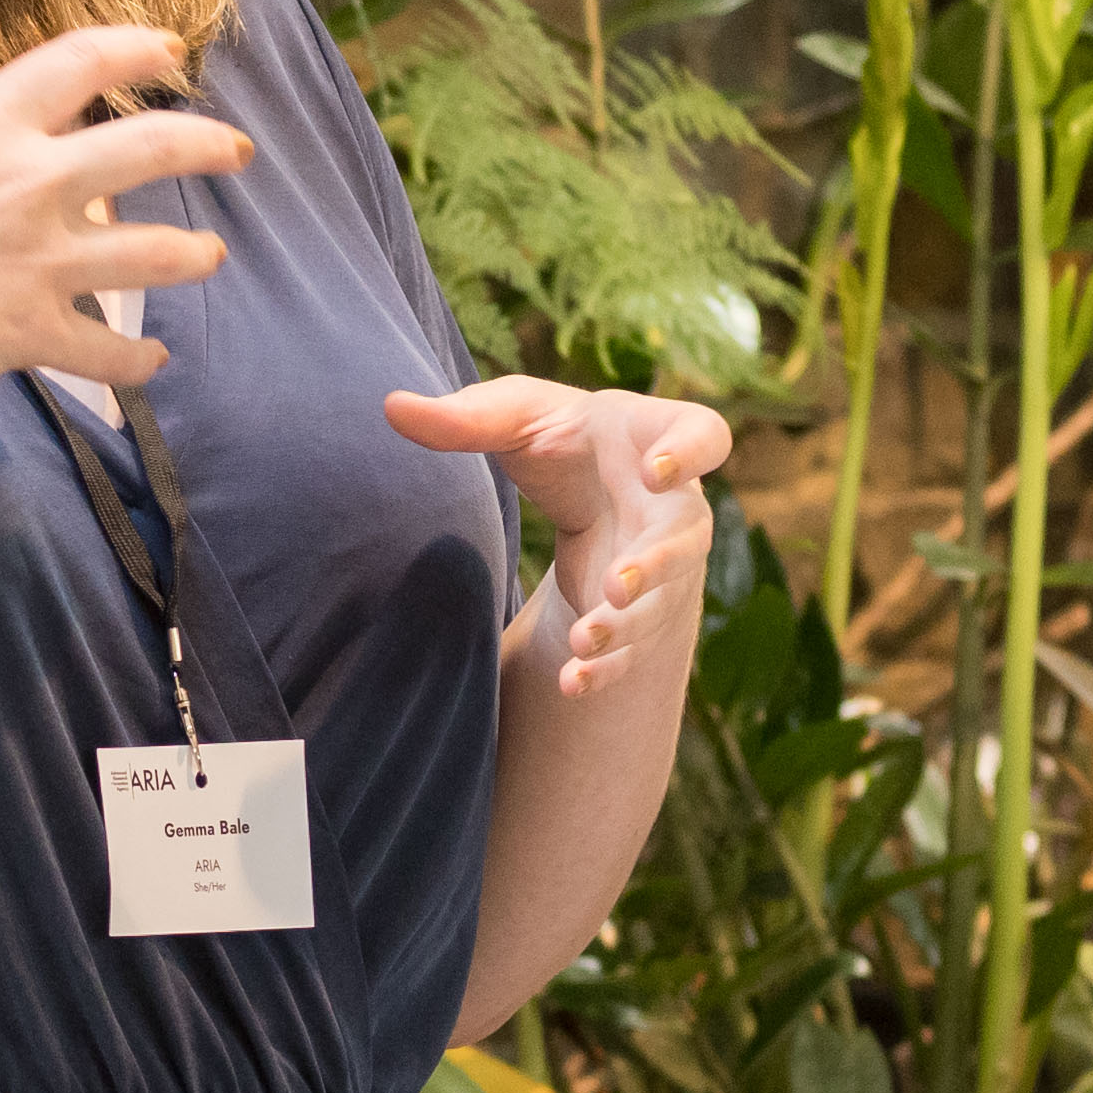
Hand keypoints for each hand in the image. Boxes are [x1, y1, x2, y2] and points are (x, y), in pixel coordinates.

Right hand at [0, 25, 250, 410]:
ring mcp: (41, 260)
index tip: (171, 47)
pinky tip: (153, 362)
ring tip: (209, 254)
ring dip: (192, 253)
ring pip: (154, 254)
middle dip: (207, 144)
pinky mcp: (33, 330)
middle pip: (149, 148)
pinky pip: (108, 354)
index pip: (81, 61)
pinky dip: (137, 362)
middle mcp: (29, 182)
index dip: (136, 47)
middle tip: (238, 149)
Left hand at [387, 376, 733, 692]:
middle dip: (658, 564)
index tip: (656, 468)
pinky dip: (607, 668)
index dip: (690, 450)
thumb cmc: (563, 438)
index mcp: (655, 437)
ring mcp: (666, 565)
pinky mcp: (641, 611)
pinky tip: (571, 685)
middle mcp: (674, 505)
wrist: (591, 490)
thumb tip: (389, 407)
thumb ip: (463, 417)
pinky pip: (635, 647)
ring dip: (628, 625)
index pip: (703, 433)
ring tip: (585, 643)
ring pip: (662, 602)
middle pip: (686, 536)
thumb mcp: (516, 418)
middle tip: (617, 584)